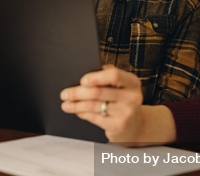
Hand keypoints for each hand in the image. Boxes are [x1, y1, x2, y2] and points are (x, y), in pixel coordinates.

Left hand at [60, 65, 176, 145]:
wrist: (135, 126)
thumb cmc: (123, 101)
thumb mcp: (121, 86)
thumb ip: (107, 76)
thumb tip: (85, 73)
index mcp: (132, 82)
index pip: (114, 75)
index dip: (96, 77)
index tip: (82, 80)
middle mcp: (132, 97)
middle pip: (99, 92)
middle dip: (78, 92)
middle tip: (64, 93)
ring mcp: (126, 113)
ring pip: (94, 106)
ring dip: (76, 105)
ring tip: (66, 104)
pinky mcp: (118, 126)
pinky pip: (95, 118)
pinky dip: (83, 114)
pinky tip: (77, 111)